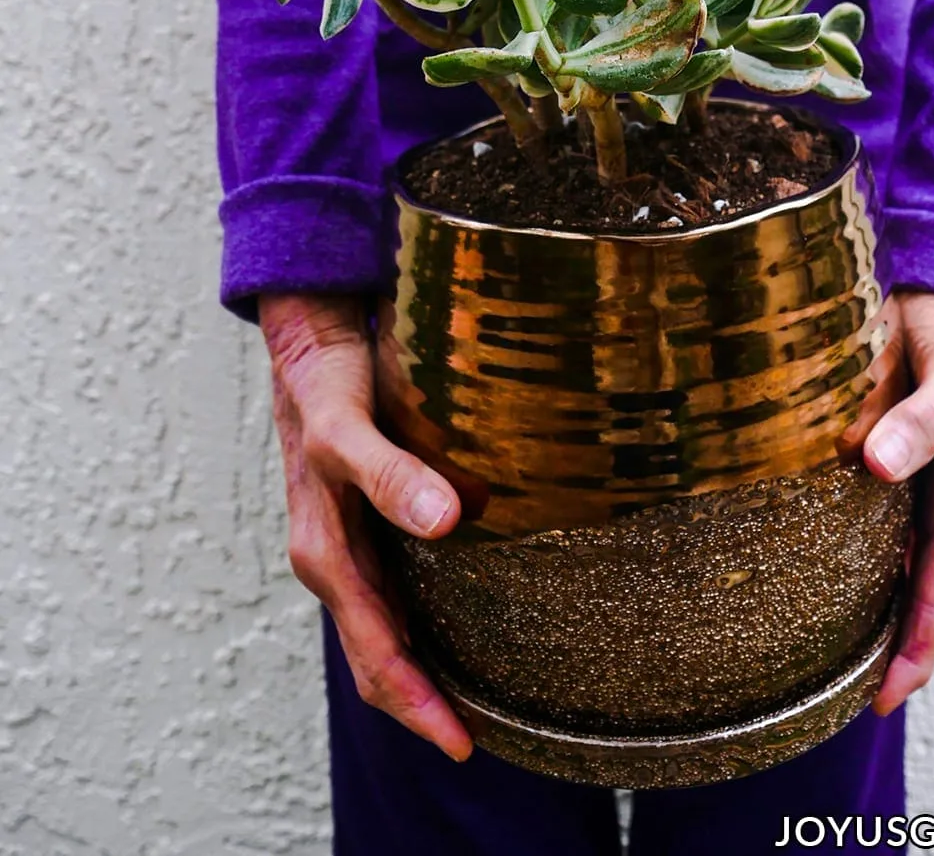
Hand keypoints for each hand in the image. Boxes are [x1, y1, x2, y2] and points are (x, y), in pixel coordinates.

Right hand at [259, 291, 472, 759]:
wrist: (306, 342)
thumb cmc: (324, 383)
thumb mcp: (349, 427)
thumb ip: (393, 474)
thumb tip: (450, 520)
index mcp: (325, 555)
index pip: (376, 653)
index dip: (418, 703)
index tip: (464, 742)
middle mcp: (333, 561)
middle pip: (377, 657)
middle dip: (420, 705)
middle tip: (476, 738)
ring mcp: (346, 546)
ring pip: (382, 630)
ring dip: (418, 670)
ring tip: (473, 699)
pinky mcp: (361, 523)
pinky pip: (389, 592)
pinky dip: (417, 625)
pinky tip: (456, 625)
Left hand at [861, 290, 933, 715]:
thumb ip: (918, 418)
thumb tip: (878, 464)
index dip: (918, 643)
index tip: (885, 693)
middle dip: (906, 655)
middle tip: (862, 703)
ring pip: (919, 581)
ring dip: (894, 626)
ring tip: (848, 670)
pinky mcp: (911, 484)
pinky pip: (901, 549)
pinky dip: (882, 584)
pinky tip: (844, 602)